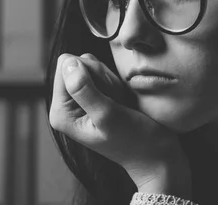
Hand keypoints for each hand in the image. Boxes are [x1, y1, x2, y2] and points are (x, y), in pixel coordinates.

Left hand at [49, 53, 191, 197]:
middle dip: (101, 76)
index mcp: (61, 112)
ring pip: (92, 66)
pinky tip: (122, 100)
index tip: (106, 95)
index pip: (66, 66)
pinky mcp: (96, 97)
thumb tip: (68, 62)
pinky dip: (115, 82)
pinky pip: (102, 73)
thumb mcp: (108, 115)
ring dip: (110, 80)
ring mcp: (81, 100)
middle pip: (78, 64)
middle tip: (116, 101)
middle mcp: (67, 105)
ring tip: (120, 102)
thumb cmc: (134, 139)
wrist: (155, 154)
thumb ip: (85, 89)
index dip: (90, 73)